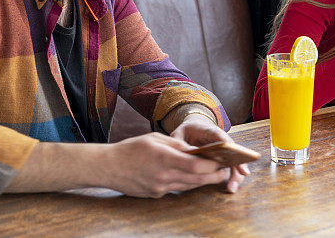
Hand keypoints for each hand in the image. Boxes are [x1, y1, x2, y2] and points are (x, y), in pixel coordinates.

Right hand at [103, 132, 231, 197]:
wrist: (109, 167)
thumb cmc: (131, 149)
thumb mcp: (155, 139)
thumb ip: (177, 145)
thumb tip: (196, 150)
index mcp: (164, 158)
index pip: (196, 164)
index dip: (212, 164)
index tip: (222, 159)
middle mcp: (164, 175)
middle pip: (196, 179)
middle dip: (213, 175)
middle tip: (225, 171)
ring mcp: (160, 188)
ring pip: (189, 186)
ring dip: (202, 181)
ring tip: (213, 174)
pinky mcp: (156, 195)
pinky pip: (177, 189)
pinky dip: (186, 183)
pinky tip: (191, 178)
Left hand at [170, 113, 250, 192]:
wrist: (193, 128)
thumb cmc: (186, 131)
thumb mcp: (179, 133)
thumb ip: (179, 142)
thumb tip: (187, 154)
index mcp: (211, 131)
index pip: (222, 137)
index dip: (230, 147)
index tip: (238, 156)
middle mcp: (221, 141)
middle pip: (234, 152)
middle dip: (237, 166)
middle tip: (233, 181)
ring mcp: (224, 151)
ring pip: (234, 162)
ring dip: (235, 175)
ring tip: (231, 189)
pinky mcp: (221, 160)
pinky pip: (228, 168)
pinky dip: (230, 177)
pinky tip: (229, 188)